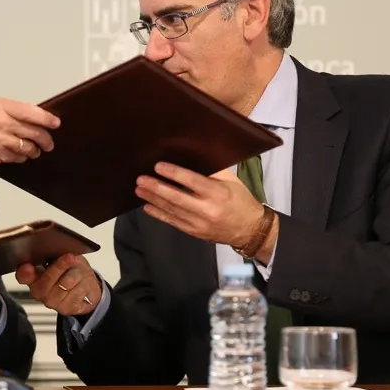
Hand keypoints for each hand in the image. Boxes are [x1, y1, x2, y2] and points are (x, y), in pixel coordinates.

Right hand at [0, 98, 60, 165]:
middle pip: (34, 134)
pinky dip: (20, 157)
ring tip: (35, 149)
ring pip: (28, 149)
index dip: (47, 119)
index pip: (32, 113)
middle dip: (46, 139)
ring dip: (34, 150)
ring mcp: (0, 143)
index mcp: (2, 109)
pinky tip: (19, 154)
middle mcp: (3, 125)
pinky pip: (16, 158)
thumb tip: (35, 116)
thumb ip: (14, 109)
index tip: (55, 123)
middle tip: (49, 142)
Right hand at [15, 254, 101, 316]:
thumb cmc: (72, 271)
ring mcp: (51, 301)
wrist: (87, 289)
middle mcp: (39, 291)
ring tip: (79, 273)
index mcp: (33, 276)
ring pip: (66, 282)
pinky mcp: (65, 309)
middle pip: (48, 278)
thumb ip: (56, 254)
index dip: (24, 272)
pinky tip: (82, 284)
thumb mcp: (64, 256)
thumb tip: (57, 251)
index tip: (28, 267)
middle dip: (61, 266)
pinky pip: (77, 291)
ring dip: (77, 274)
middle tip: (70, 257)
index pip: (23, 275)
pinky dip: (84, 284)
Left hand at [135, 162, 264, 247]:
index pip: (192, 181)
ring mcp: (200, 223)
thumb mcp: (232, 181)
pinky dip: (159, 214)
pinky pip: (173, 222)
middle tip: (141, 179)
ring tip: (140, 190)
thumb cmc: (241, 201)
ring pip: (172, 210)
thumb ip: (213, 170)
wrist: (250, 230)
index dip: (173, 173)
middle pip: (177, 197)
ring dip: (153, 199)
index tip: (158, 166)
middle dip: (157, 187)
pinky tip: (147, 207)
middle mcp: (208, 210)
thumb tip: (193, 157)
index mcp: (218, 193)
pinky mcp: (195, 232)